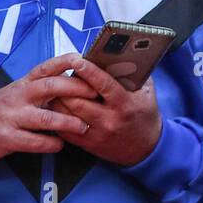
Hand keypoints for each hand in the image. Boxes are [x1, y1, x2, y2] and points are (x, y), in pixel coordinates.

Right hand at [0, 54, 96, 162]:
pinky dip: (51, 144)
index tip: (83, 59)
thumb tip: (73, 79)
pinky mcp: (7, 137)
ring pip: (45, 118)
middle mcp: (18, 96)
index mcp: (23, 83)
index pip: (46, 67)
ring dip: (68, 122)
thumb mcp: (18, 91)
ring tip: (84, 126)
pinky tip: (60, 144)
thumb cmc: (1, 108)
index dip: (65, 61)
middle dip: (75, 89)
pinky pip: (34, 142)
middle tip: (95, 94)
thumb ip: (41, 86)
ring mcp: (12, 117)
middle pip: (50, 87)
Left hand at [49, 53, 163, 166]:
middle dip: (66, 85)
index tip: (77, 60)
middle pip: (78, 101)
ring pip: (67, 115)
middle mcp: (109, 120)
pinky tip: (57, 105)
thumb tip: (119, 55)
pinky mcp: (87, 143)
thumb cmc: (144, 114)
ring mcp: (96, 134)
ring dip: (58, 99)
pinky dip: (58, 115)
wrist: (146, 147)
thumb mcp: (146, 91)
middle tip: (61, 74)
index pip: (104, 85)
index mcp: (125, 104)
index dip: (89, 71)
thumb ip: (134, 74)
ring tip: (55, 88)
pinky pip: (64, 129)